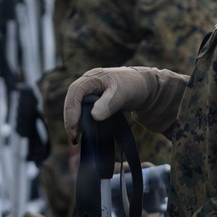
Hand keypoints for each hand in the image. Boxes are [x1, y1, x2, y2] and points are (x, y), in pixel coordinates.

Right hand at [63, 66, 187, 142]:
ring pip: (75, 108)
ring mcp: (89, 93)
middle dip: (70, 120)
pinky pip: (82, 112)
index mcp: (91, 78)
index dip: (71, 111)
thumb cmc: (134, 86)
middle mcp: (87, 84)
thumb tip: (94, 116)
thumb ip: (109, 103)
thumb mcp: (123, 93)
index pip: (75, 93)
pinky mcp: (93, 101)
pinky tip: (83, 134)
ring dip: (74, 123)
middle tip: (74, 138)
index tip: (74, 129)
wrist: (145, 88)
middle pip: (71, 101)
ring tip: (76, 139)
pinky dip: (81, 123)